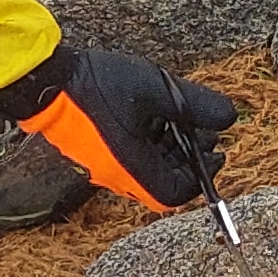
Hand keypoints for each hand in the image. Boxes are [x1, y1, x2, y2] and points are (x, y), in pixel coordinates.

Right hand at [0, 44, 241, 208]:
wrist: (46, 83)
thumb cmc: (100, 86)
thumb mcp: (158, 90)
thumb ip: (197, 106)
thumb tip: (231, 119)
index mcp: (134, 170)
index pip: (178, 193)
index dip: (203, 175)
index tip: (215, 149)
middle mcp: (118, 177)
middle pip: (165, 181)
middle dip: (188, 155)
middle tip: (200, 126)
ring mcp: (103, 167)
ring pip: (149, 166)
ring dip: (169, 144)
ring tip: (175, 113)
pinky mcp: (94, 153)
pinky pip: (131, 156)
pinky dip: (149, 139)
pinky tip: (152, 111)